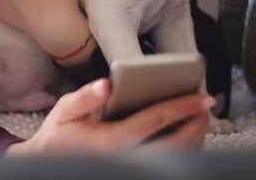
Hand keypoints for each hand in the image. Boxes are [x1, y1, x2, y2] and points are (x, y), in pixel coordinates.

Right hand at [5, 79, 213, 156]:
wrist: (50, 166)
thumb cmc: (59, 136)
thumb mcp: (64, 111)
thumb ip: (84, 97)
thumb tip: (105, 85)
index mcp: (113, 141)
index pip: (156, 121)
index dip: (182, 106)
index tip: (202, 96)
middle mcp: (128, 160)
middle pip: (178, 145)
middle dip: (197, 124)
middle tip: (206, 104)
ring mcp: (134, 168)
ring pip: (178, 159)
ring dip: (195, 138)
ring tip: (199, 115)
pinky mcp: (136, 170)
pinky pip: (168, 164)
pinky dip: (184, 149)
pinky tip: (186, 132)